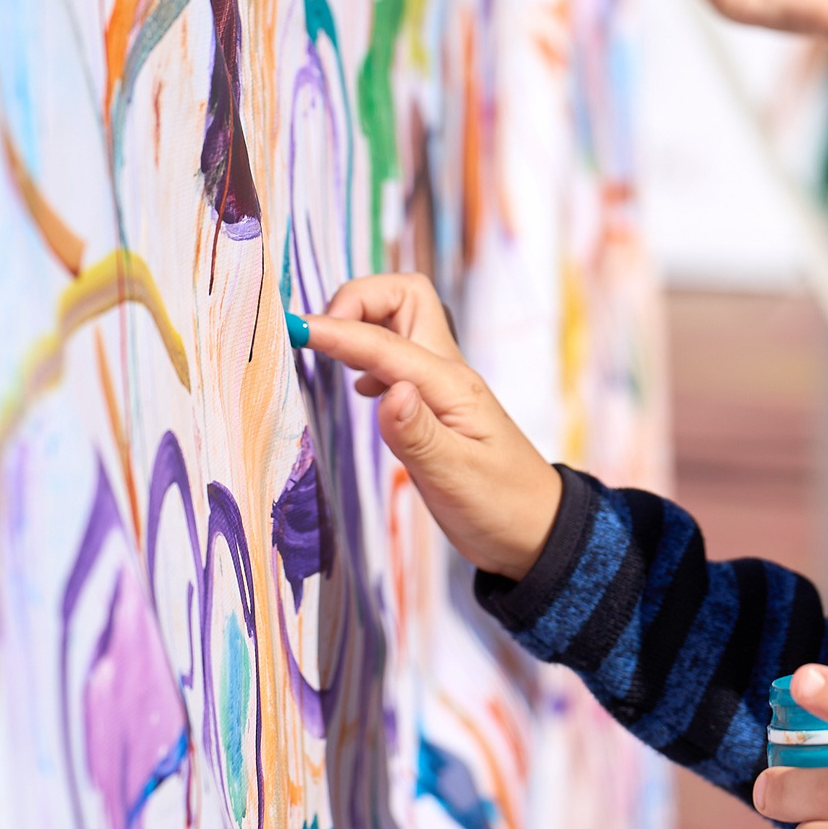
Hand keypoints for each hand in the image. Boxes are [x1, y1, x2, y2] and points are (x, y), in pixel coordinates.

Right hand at [294, 274, 562, 578]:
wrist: (534, 531)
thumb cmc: (501, 506)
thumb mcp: (456, 477)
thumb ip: (417, 434)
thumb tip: (388, 390)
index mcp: (451, 386)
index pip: (383, 344)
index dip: (337, 332)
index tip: (293, 328)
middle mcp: (447, 375)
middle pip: (404, 297)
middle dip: (358, 299)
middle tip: (320, 336)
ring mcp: (441, 386)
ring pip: (399, 323)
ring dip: (361, 324)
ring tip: (327, 353)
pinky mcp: (433, 404)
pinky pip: (397, 356)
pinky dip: (368, 356)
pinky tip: (360, 388)